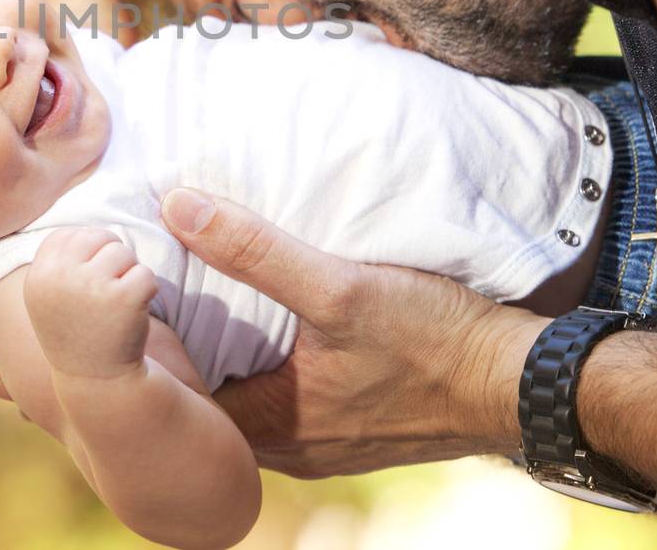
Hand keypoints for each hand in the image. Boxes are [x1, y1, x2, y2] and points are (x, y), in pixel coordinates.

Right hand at [23, 228, 158, 381]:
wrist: (99, 384)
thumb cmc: (78, 331)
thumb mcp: (49, 292)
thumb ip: (58, 256)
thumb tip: (71, 197)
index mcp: (39, 273)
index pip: (72, 235)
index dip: (89, 257)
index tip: (87, 290)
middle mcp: (59, 277)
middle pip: (101, 238)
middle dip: (111, 262)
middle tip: (105, 299)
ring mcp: (92, 286)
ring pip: (125, 254)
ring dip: (128, 278)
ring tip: (115, 309)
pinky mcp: (125, 297)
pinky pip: (146, 274)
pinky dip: (146, 293)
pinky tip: (132, 317)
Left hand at [160, 188, 544, 477]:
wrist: (523, 381)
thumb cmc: (434, 342)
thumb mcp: (338, 286)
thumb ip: (254, 251)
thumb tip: (177, 207)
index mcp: (272, 427)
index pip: (180, 395)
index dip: (153, 348)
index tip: (133, 295)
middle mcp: (290, 448)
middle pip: (213, 396)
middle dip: (188, 347)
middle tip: (160, 285)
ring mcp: (322, 441)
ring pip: (252, 394)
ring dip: (233, 350)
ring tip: (206, 292)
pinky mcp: (350, 425)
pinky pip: (289, 393)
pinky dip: (271, 357)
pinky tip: (272, 317)